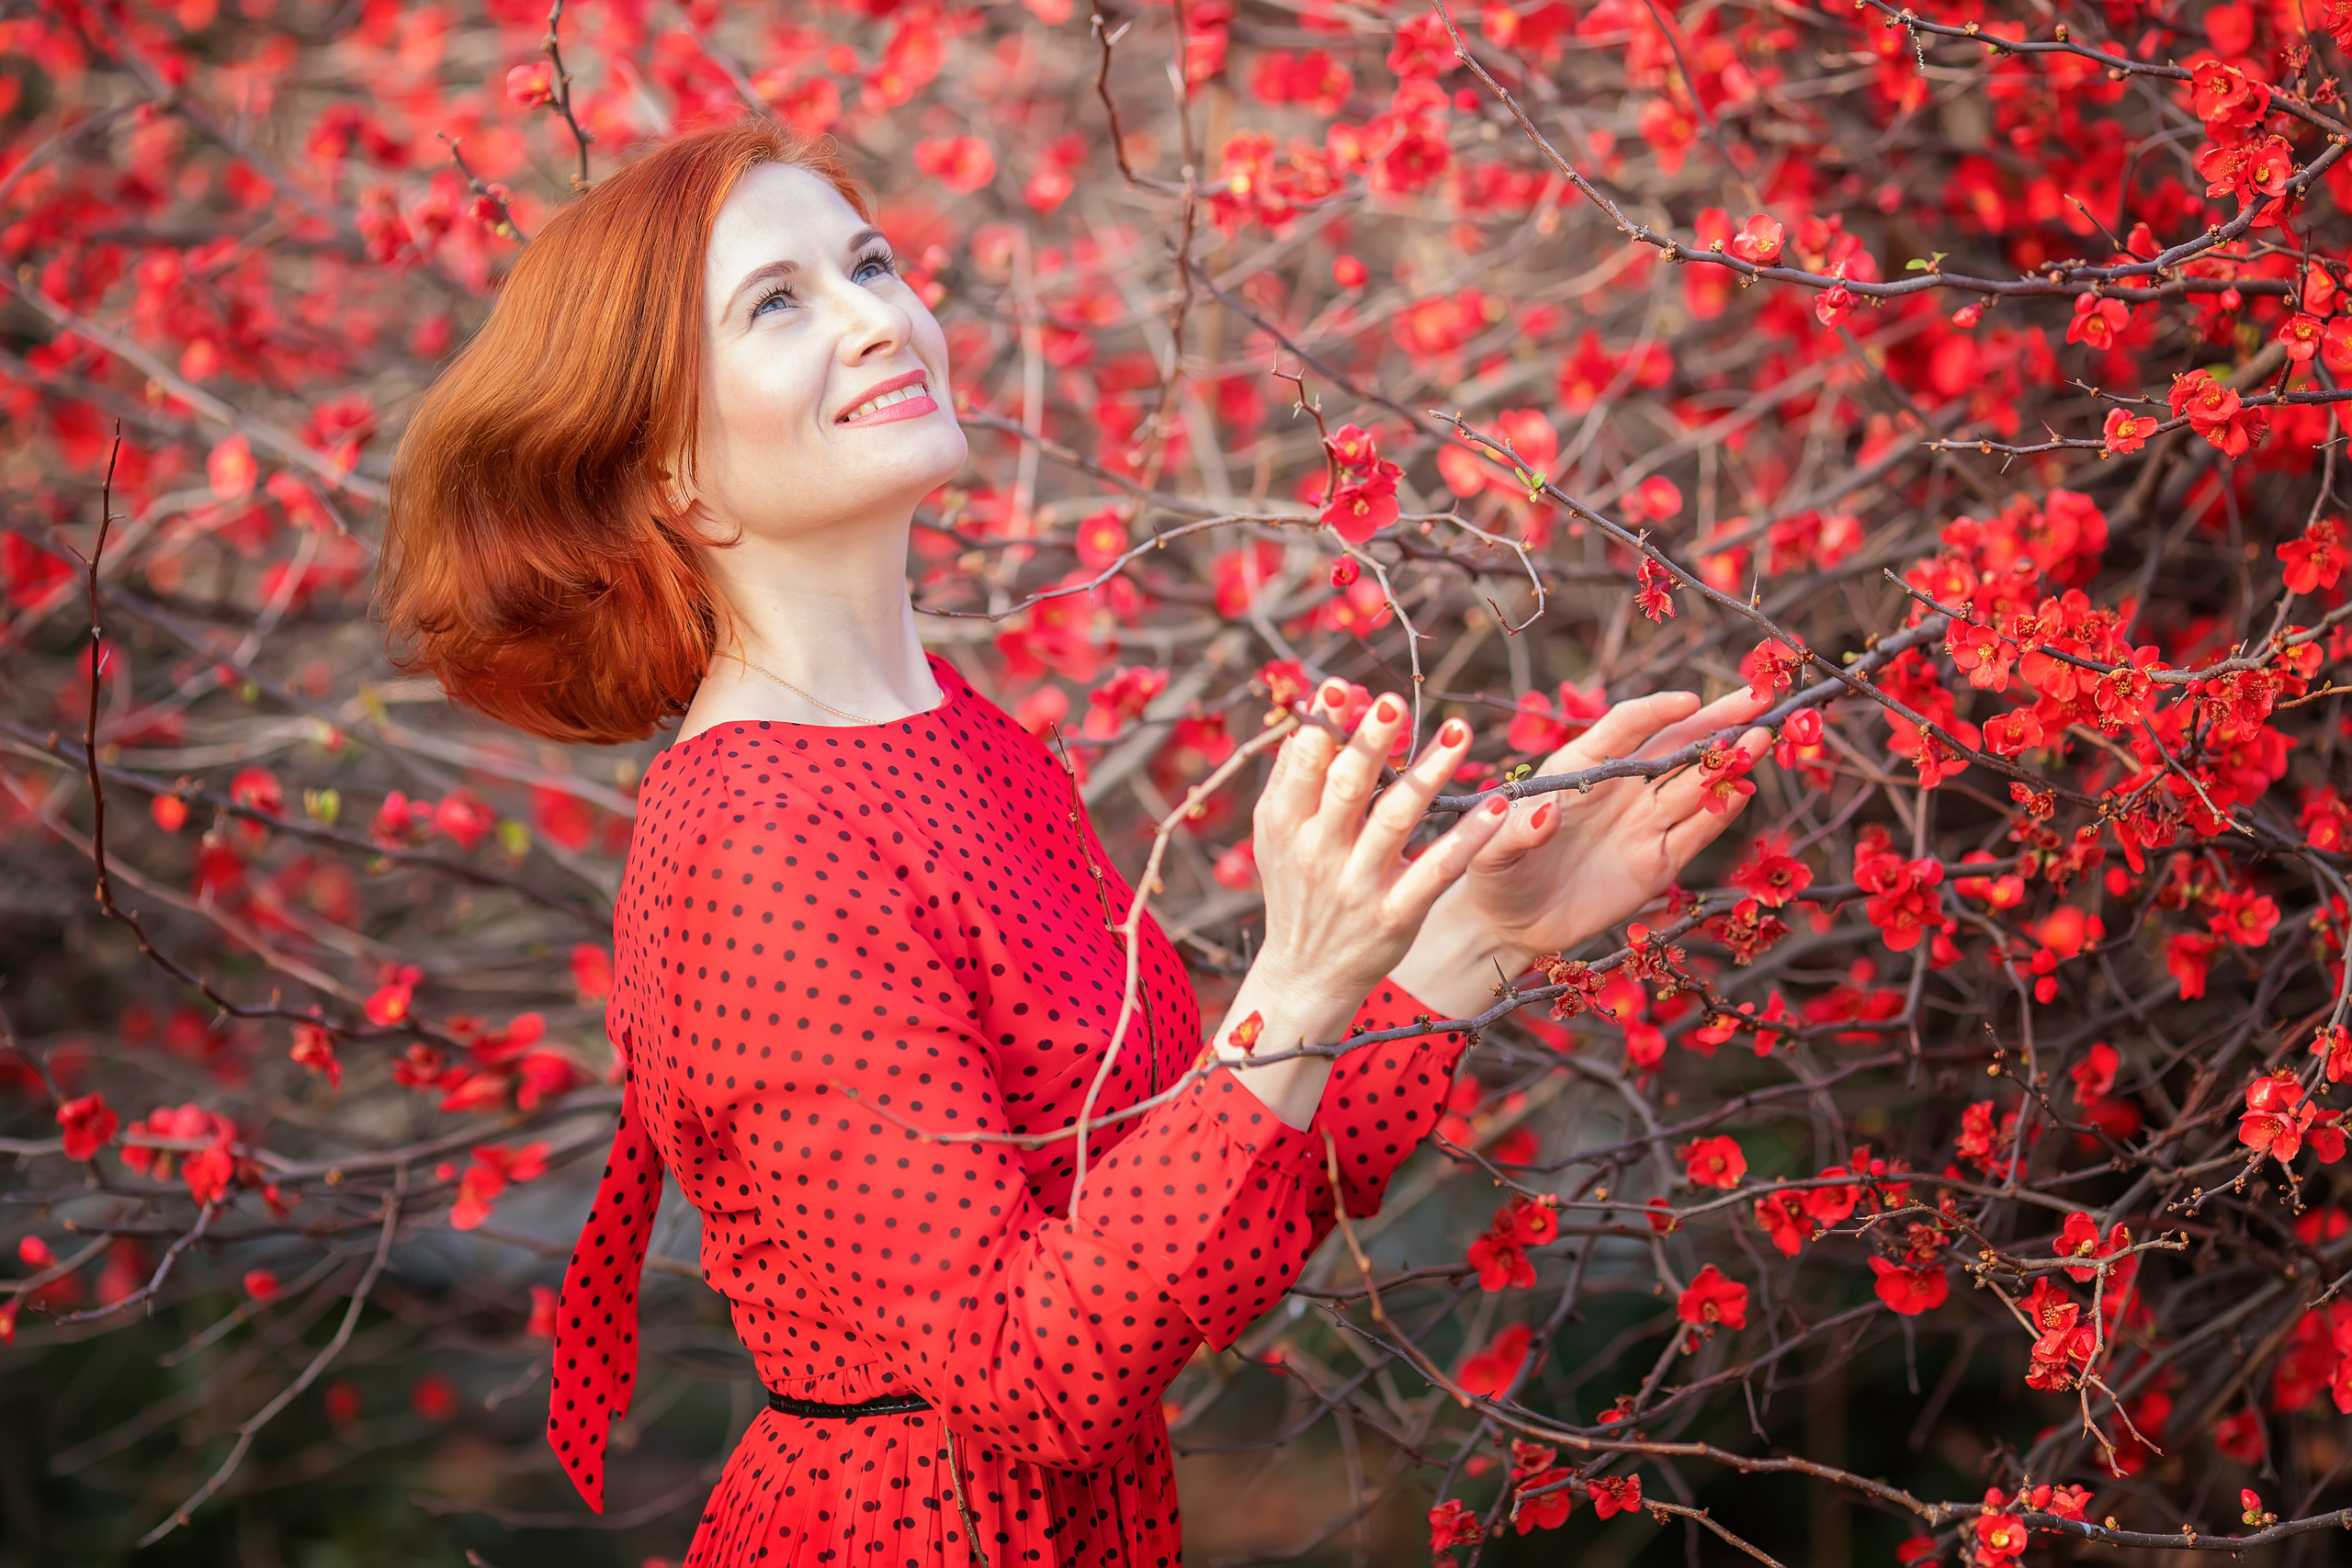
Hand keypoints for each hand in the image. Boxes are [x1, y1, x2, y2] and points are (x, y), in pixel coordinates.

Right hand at [1210, 680, 1511, 1128]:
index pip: (1304, 765)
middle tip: (1395, 701)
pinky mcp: (1397, 915)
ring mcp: (1358, 886)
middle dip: (1372, 741)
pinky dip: (1467, 838)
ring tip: (1459, 731)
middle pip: (1348, 787)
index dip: (1323, 725)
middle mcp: (1318, 853)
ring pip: (1397, 819)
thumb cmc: (1296, 891)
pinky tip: (1495, 806)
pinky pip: (1437, 870)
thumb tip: (1311, 714)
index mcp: (1284, 825)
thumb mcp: (1275, 837)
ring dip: (1430, 772)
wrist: (1306, 975)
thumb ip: (1290, 779)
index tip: (1341, 685)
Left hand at [1388, 687, 1772, 1019]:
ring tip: (1761, 737)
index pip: (1623, 728)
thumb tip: (1545, 812)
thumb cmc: (1495, 874)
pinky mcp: (1657, 863)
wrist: (1510, 923)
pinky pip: (1694, 833)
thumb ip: (1514, 832)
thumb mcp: (1490, 852)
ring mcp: (1641, 824)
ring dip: (1727, 762)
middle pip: (1673, 747)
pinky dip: (1719, 813)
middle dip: (1714, 722)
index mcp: (1578, 768)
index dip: (1656, 710)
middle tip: (1757, 699)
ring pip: (1692, 785)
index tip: (1689, 700)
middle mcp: (1618, 789)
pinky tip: (1744, 790)